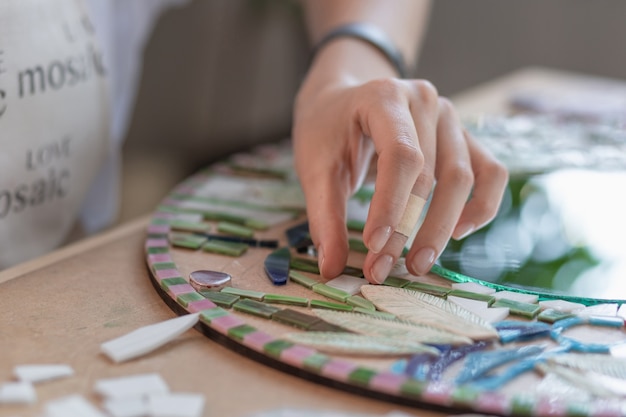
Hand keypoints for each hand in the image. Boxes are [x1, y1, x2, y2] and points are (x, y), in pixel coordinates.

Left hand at [292, 76, 507, 283]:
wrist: (343, 101)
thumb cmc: (328, 131)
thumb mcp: (315, 168)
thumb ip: (324, 216)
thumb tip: (331, 270)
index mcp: (385, 97)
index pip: (399, 155)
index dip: (390, 205)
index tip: (373, 246)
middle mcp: (424, 101)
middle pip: (429, 174)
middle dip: (406, 229)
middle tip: (382, 269)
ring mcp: (450, 118)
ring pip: (462, 179)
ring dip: (440, 228)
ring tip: (415, 264)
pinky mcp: (463, 138)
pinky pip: (490, 173)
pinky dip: (482, 205)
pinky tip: (459, 232)